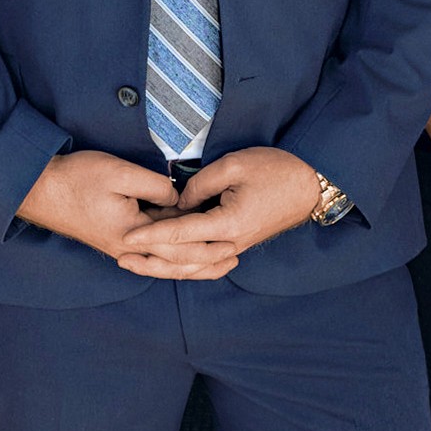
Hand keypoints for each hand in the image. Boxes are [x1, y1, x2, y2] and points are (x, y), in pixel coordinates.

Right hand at [16, 150, 236, 278]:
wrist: (41, 189)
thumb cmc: (77, 178)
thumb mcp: (119, 173)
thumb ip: (155, 186)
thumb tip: (179, 198)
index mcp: (132, 234)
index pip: (179, 245)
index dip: (208, 244)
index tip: (233, 240)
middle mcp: (128, 249)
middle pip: (175, 261)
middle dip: (207, 261)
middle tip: (235, 257)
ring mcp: (122, 248)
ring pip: (164, 262)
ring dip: (193, 264)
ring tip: (218, 263)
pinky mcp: (117, 240)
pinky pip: (152, 255)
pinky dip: (173, 257)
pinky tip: (185, 253)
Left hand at [118, 147, 319, 278]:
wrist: (309, 184)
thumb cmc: (274, 169)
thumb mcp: (234, 165)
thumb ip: (200, 184)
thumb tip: (179, 200)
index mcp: (229, 224)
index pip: (181, 233)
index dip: (151, 235)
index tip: (126, 238)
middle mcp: (231, 243)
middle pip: (184, 259)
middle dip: (150, 259)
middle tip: (120, 255)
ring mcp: (236, 247)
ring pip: (194, 266)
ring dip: (164, 266)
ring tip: (136, 263)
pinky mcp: (238, 244)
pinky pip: (206, 261)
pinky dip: (184, 264)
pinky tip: (167, 262)